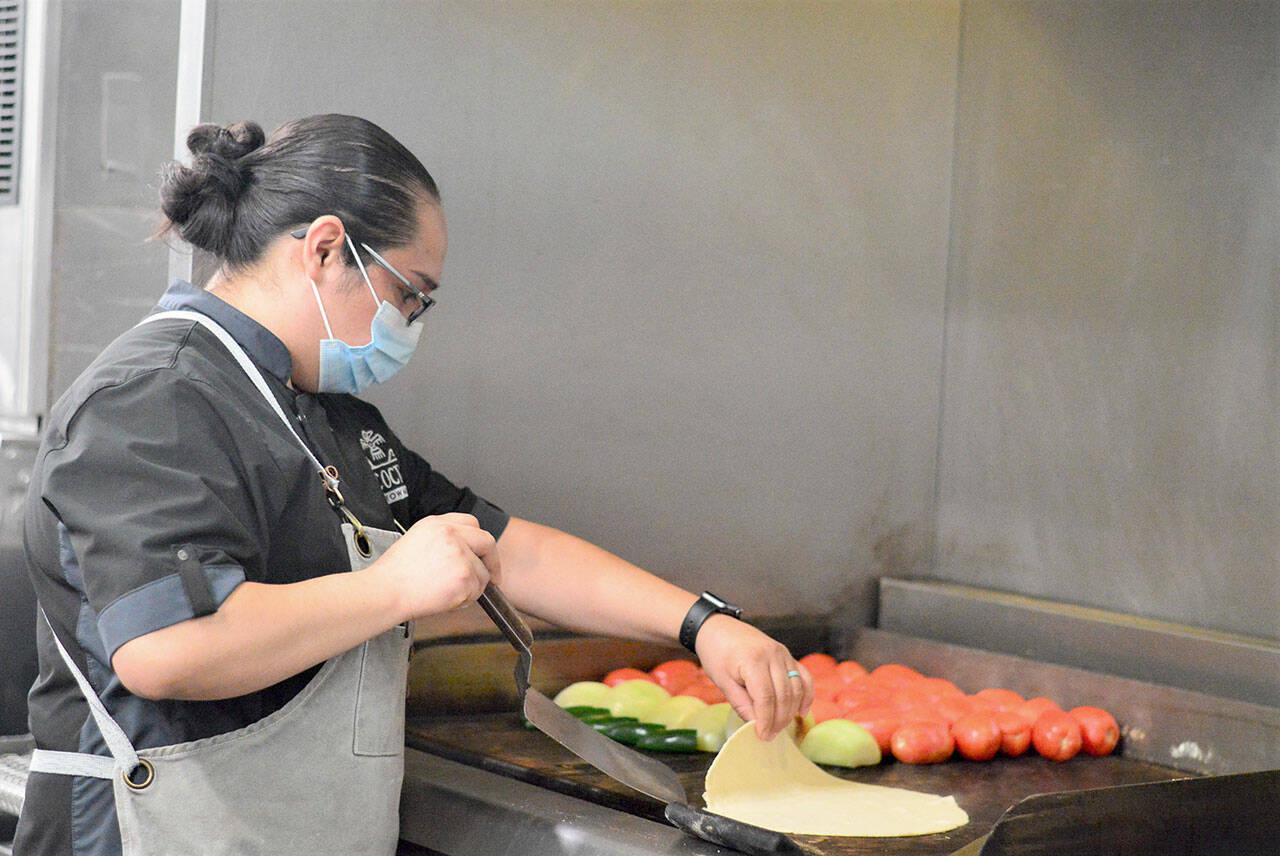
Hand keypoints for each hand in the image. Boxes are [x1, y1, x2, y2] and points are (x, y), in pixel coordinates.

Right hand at [368, 513, 500, 620]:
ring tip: (448, 592)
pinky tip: (446, 599)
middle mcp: (452, 535)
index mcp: (437, 524)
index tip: (483, 552)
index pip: (472, 523)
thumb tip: (465, 552)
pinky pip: (477, 591)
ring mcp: (460, 555)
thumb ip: (443, 539)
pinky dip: (466, 599)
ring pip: (483, 572)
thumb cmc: (394, 575)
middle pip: (487, 541)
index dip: (480, 540)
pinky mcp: (464, 576)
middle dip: (492, 561)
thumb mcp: (416, 540)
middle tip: (493, 576)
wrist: (385, 592)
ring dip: (473, 586)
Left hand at [694, 614, 813, 740]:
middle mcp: (773, 655)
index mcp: (753, 661)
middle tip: (770, 736)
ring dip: (791, 711)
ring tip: (780, 727)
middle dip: (779, 720)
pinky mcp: (787, 654)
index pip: (766, 698)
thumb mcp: (722, 681)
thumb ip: (740, 703)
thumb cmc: (716, 653)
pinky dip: (806, 695)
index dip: (766, 720)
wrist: (718, 628)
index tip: (762, 736)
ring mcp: (783, 653)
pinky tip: (802, 711)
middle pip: (784, 695)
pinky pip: (804, 677)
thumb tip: (756, 724)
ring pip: (796, 688)